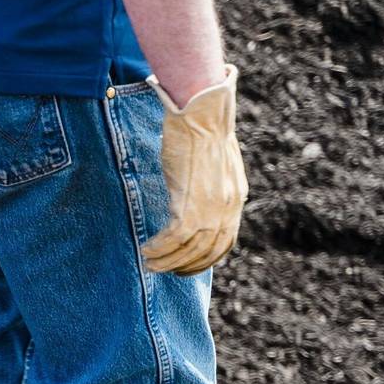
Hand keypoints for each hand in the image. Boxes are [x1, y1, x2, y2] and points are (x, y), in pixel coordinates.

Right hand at [141, 66, 247, 275]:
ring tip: (150, 263)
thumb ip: (213, 180)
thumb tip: (201, 186)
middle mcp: (228, 206)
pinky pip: (174, 239)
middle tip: (166, 270)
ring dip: (167, 261)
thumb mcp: (216, 160)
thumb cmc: (202, 127)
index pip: (225, 241)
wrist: (201, 113)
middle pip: (208, 251)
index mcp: (236, 196)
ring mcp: (211, 207)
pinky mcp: (190, 204)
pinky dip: (160, 249)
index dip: (206, 258)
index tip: (187, 264)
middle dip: (186, 266)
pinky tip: (147, 249)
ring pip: (190, 250)